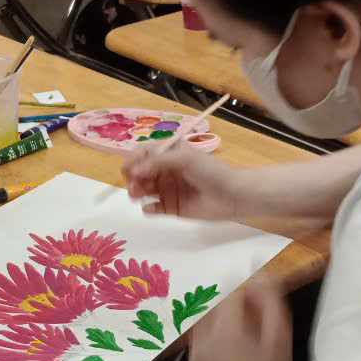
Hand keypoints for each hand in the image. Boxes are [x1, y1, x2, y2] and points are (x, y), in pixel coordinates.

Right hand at [121, 143, 244, 219]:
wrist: (233, 195)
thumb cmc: (211, 171)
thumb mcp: (185, 158)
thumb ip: (158, 161)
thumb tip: (134, 171)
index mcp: (170, 153)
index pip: (144, 153)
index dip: (133, 159)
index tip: (127, 168)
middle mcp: (166, 170)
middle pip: (140, 172)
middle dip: (133, 177)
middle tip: (134, 185)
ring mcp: (168, 189)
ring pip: (144, 189)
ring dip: (136, 191)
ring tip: (138, 194)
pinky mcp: (172, 207)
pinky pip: (154, 208)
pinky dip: (148, 207)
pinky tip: (149, 207)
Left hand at [189, 278, 292, 360]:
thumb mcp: (279, 336)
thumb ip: (270, 301)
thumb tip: (263, 276)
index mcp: (225, 330)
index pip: (229, 291)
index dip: (245, 286)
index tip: (255, 290)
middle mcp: (204, 340)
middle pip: (215, 306)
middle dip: (233, 305)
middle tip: (252, 316)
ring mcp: (196, 357)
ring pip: (206, 324)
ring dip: (222, 321)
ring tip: (243, 335)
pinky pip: (201, 344)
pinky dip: (213, 341)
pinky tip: (232, 352)